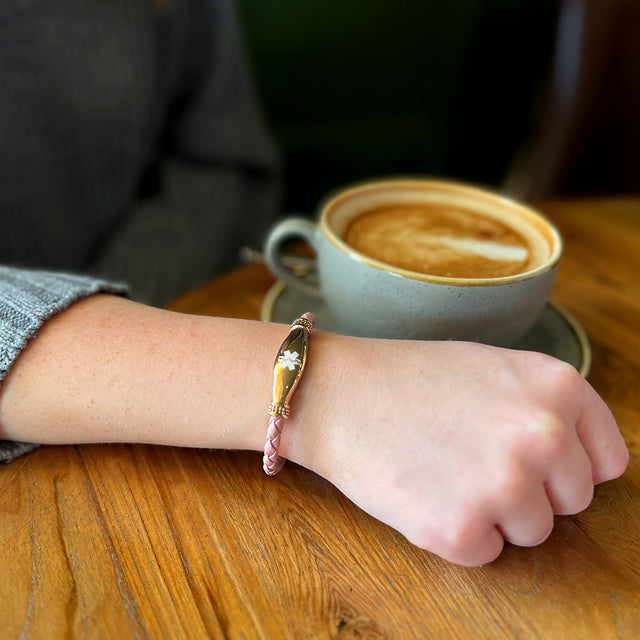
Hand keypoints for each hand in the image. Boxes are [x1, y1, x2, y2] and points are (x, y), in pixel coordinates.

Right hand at [289, 336, 628, 565]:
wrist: (337, 393)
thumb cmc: (410, 379)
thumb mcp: (495, 369)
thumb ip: (550, 410)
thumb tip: (582, 463)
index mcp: (557, 387)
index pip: (607, 462)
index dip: (565, 466)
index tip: (528, 459)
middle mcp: (544, 435)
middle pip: (572, 501)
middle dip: (529, 490)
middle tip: (469, 458)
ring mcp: (505, 484)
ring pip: (532, 532)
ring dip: (492, 513)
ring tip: (443, 471)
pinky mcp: (461, 528)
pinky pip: (484, 552)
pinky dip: (454, 532)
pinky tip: (422, 491)